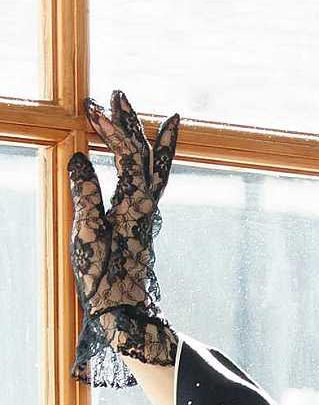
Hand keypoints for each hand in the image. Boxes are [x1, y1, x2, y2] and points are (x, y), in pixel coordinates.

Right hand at [67, 89, 181, 386]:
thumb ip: (84, 194)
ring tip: (143, 114)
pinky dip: (151, 163)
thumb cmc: (104, 278)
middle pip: (144, 153)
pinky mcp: (141, 221)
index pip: (128, 155)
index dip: (113, 129)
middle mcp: (147, 203)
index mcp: (134, 204)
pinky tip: (146, 157)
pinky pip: (150, 182)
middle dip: (129, 122)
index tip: (94, 105)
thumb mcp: (86, 235)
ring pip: (152, 166)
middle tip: (115, 93)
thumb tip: (80, 156)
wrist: (126, 310)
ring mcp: (146, 211)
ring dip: (143, 138)